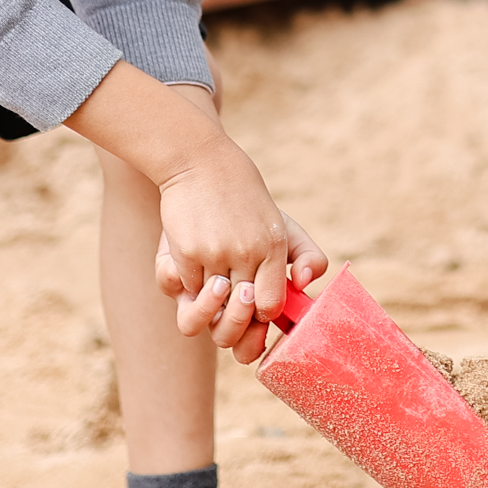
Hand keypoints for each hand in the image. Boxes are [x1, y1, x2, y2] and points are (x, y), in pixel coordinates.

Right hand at [67, 64, 324, 363]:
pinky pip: (181, 290)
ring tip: (211, 287)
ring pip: (206, 313)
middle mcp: (246, 253)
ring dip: (205, 307)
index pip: (271, 308)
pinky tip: (185, 262)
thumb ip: (305, 255)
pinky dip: (181, 283)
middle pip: (239, 321)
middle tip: (230, 304)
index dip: (261, 317)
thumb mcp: (281, 224)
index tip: (254, 305)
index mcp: (273, 248)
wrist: (200, 162)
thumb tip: (303, 285)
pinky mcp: (183, 252)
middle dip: (234, 324)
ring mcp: (213, 255)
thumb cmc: (244, 199)